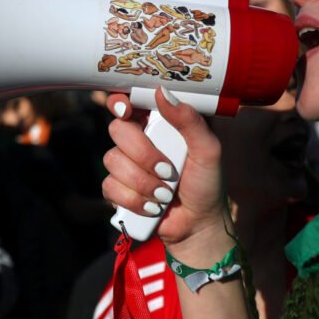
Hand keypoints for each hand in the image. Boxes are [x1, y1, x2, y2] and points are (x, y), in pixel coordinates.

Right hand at [101, 88, 229, 247]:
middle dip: (142, 153)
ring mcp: (125, 165)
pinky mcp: (117, 189)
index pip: (129, 102)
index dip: (121, 102)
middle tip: (168, 171)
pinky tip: (153, 207)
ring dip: (143, 182)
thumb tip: (163, 93)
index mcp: (158, 123)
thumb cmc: (207, 183)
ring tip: (165, 195)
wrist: (199, 225)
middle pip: (117, 129)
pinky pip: (109, 186)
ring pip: (112, 160)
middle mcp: (137, 140)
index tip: (126, 109)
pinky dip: (134, 200)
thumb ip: (189, 120)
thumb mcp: (208, 150)